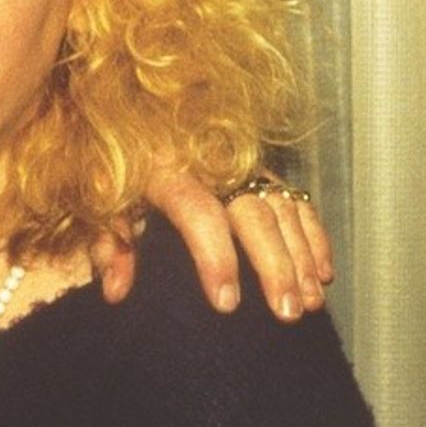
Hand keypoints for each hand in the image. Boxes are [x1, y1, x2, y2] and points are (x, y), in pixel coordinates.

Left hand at [91, 163, 332, 321]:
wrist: (134, 115)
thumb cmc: (118, 172)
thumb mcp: (103, 204)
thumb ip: (110, 246)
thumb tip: (116, 291)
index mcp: (165, 168)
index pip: (196, 211)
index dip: (214, 256)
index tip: (226, 303)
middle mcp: (211, 163)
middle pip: (252, 212)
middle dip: (274, 264)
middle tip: (285, 311)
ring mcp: (242, 164)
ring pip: (281, 207)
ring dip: (300, 255)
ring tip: (309, 302)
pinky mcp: (262, 168)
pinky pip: (296, 200)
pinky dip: (313, 235)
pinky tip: (322, 273)